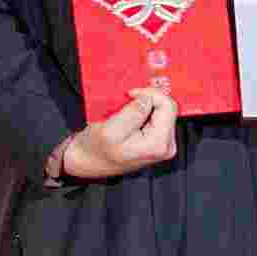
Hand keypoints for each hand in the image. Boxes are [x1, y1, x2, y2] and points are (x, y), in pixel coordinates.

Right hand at [51, 86, 177, 182]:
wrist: (89, 160)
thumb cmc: (97, 151)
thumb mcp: (110, 130)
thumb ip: (132, 112)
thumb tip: (147, 98)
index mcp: (158, 143)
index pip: (168, 106)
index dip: (148, 95)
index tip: (131, 95)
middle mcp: (165, 144)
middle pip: (166, 107)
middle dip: (144, 100)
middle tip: (125, 103)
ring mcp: (162, 142)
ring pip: (160, 109)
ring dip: (141, 105)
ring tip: (123, 112)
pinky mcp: (157, 138)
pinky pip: (155, 115)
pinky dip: (140, 110)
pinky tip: (126, 115)